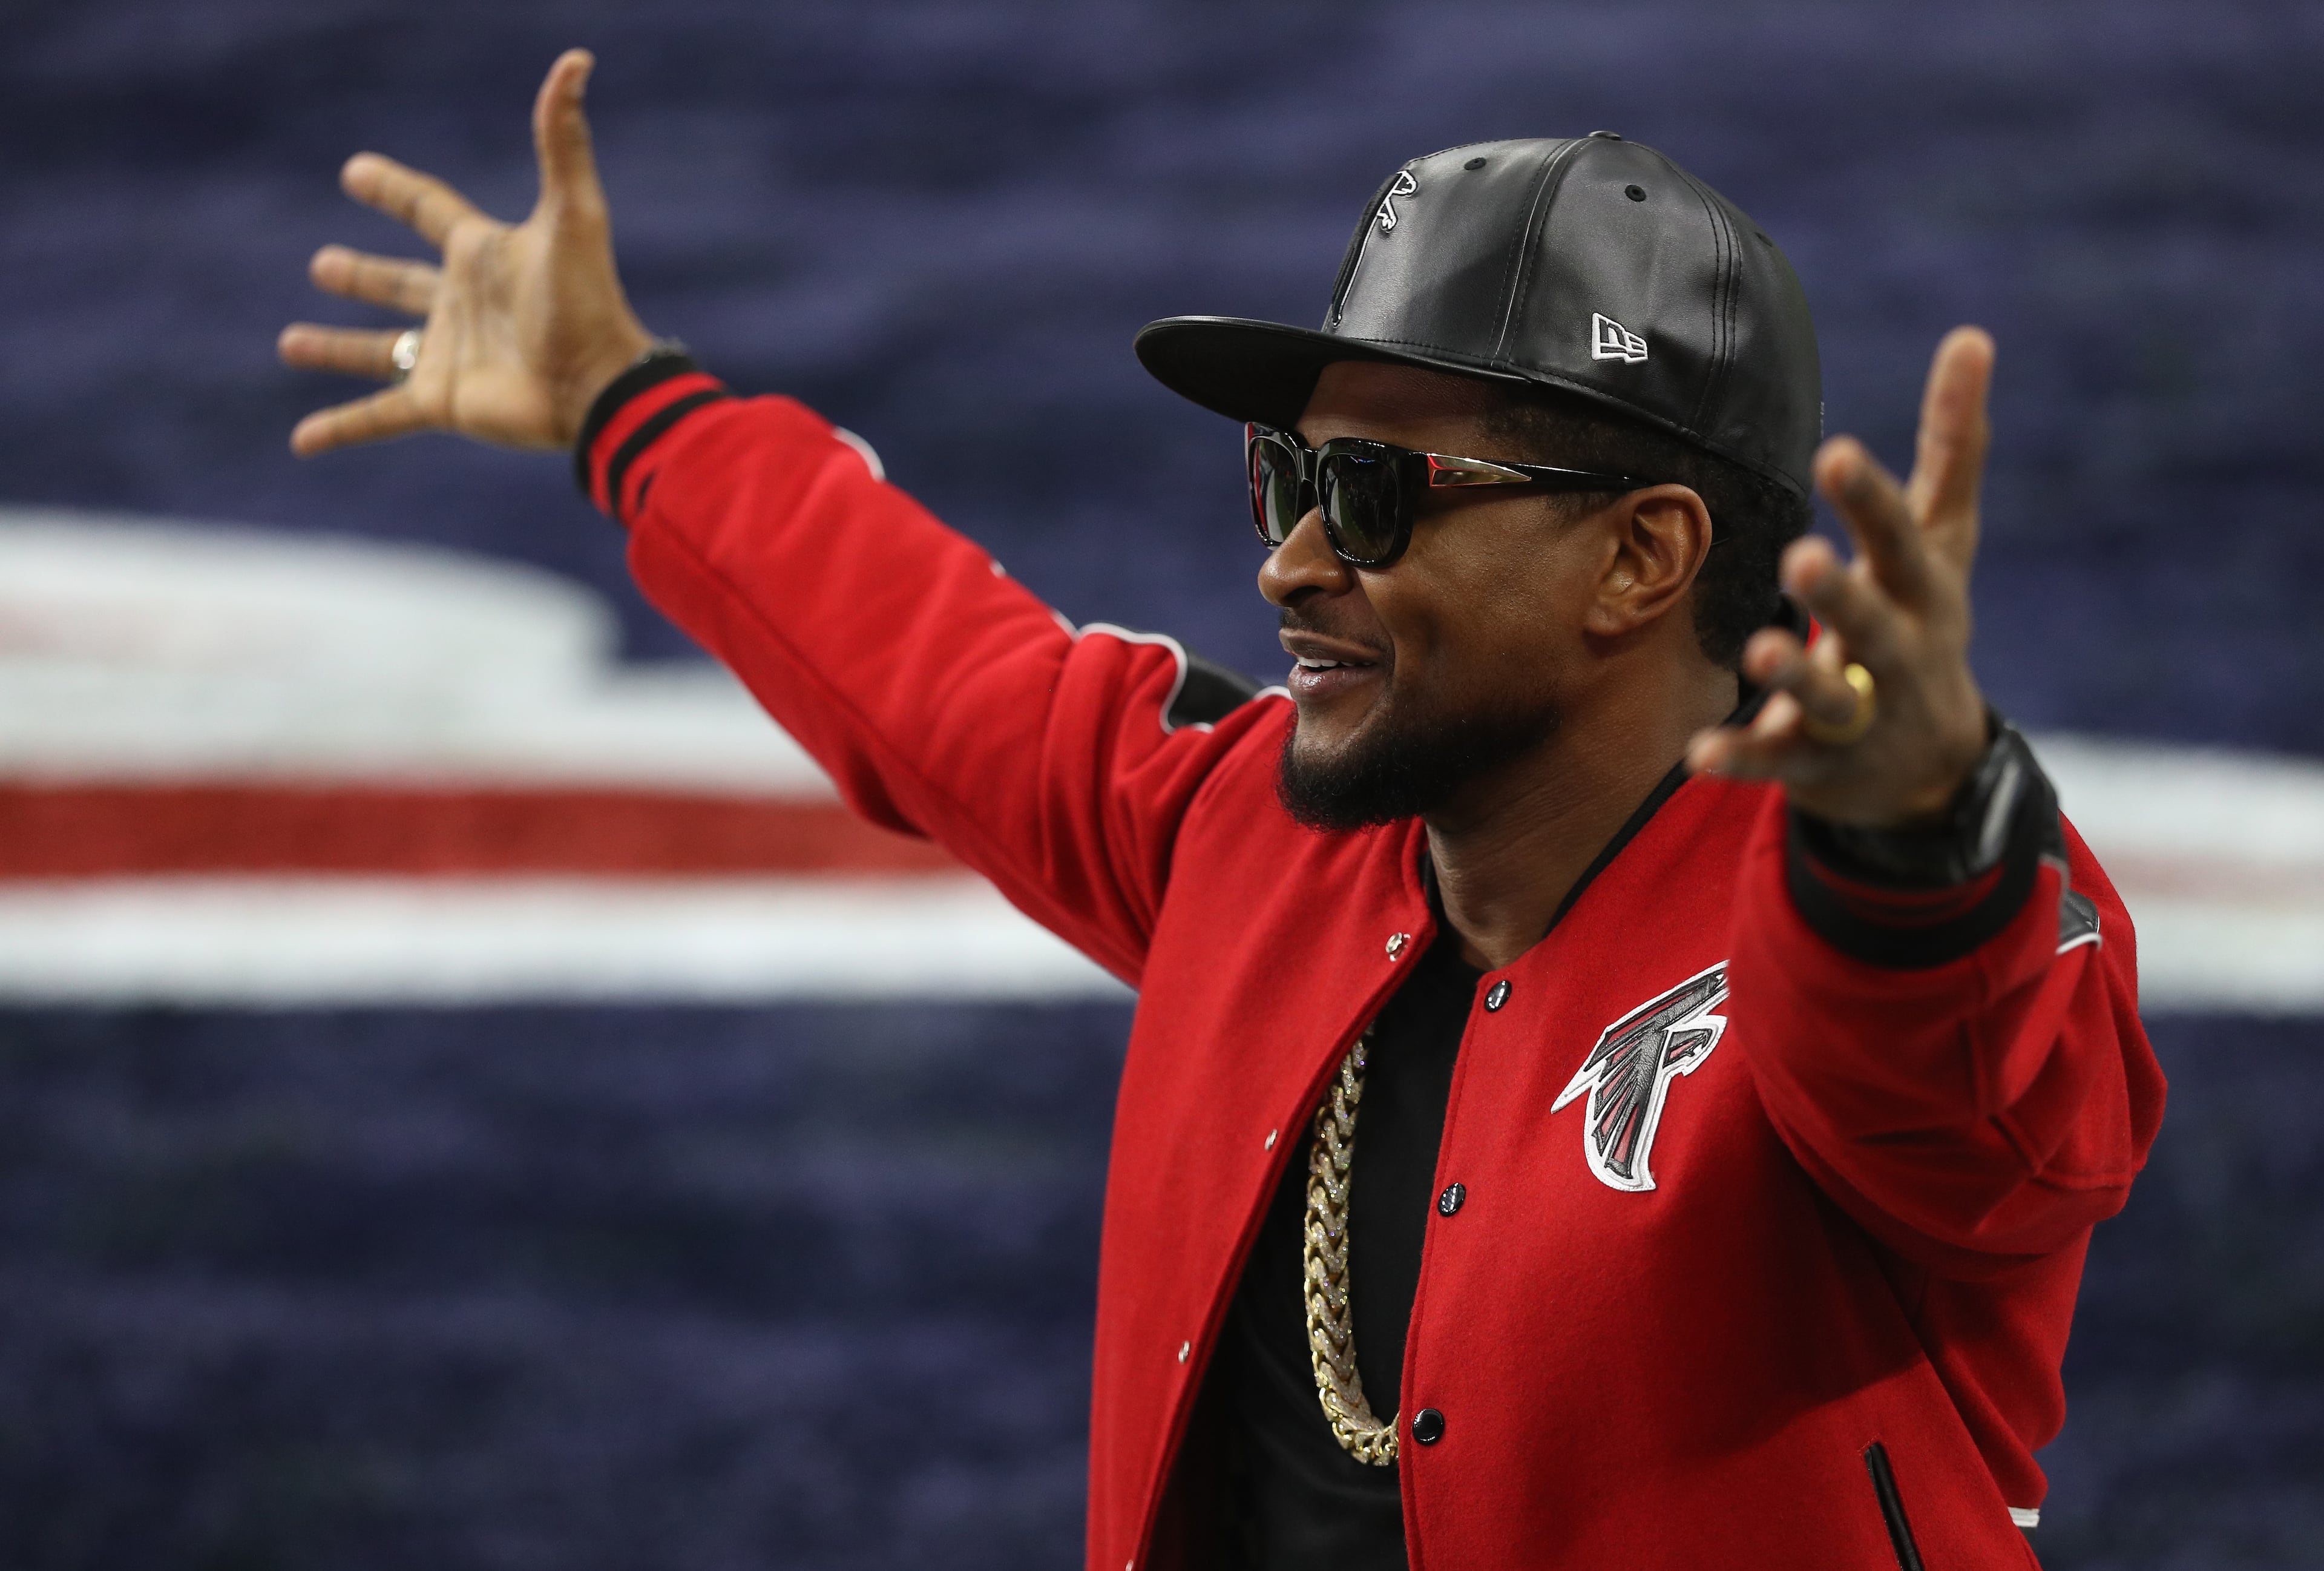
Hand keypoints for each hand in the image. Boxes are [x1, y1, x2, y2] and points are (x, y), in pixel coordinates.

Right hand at [278, 49, 654, 455]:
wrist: (598, 386)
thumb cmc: (586, 302)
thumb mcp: (573, 214)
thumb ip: (562, 140)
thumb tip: (577, 61)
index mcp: (483, 256)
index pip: (430, 210)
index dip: (395, 191)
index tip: (355, 173)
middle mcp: (462, 305)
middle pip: (399, 284)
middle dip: (360, 276)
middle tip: (321, 263)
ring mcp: (449, 355)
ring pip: (380, 350)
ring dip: (337, 347)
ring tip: (289, 342)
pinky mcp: (443, 403)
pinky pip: (379, 417)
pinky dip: (340, 428)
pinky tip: (301, 440)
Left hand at [1686, 327, 1996, 828]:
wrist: (1931, 764)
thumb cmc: (1924, 620)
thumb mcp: (1946, 540)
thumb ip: (1952, 446)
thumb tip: (1972, 334)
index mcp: (1922, 590)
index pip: (1901, 537)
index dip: (1871, 499)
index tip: (1836, 451)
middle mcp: (1897, 651)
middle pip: (1873, 621)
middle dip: (1841, 593)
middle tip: (1802, 557)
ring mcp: (1860, 715)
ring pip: (1827, 697)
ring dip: (1794, 675)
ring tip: (1761, 649)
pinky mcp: (1817, 764)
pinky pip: (1776, 763)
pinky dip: (1741, 760)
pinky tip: (1696, 754)